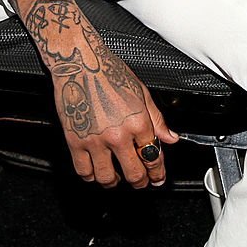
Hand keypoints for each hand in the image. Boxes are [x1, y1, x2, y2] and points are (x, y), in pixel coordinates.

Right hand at [11, 0, 178, 187]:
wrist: (80, 63)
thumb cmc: (110, 71)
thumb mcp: (141, 92)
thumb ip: (157, 119)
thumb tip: (171, 138)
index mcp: (138, 121)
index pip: (153, 156)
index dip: (158, 172)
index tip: (158, 177)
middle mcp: (118, 134)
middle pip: (134, 173)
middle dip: (141, 182)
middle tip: (142, 182)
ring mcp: (96, 140)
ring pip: (107, 178)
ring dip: (114, 183)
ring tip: (117, 179)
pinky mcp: (75, 141)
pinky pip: (84, 171)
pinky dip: (91, 177)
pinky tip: (95, 173)